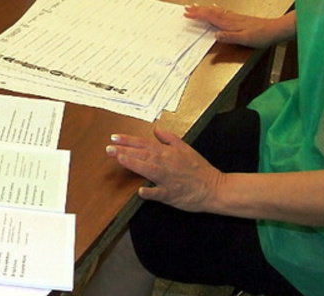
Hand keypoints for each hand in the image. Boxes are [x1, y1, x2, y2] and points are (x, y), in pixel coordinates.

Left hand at [106, 129, 224, 211]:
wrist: (215, 187)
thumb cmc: (200, 169)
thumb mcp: (186, 148)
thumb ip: (170, 138)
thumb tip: (157, 130)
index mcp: (168, 152)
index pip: (144, 144)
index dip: (128, 140)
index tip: (114, 138)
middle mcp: (166, 163)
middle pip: (142, 154)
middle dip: (124, 150)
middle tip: (109, 148)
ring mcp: (168, 179)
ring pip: (148, 169)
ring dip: (134, 163)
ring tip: (119, 159)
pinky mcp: (172, 194)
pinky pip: (159, 193)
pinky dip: (151, 192)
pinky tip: (140, 191)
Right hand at [184, 4, 295, 47]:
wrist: (275, 30)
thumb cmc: (261, 36)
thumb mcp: (244, 39)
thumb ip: (229, 37)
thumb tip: (215, 35)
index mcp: (229, 23)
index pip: (210, 17)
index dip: (198, 15)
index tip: (188, 14)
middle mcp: (231, 18)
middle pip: (211, 12)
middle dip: (198, 10)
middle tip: (187, 9)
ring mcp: (235, 18)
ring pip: (216, 11)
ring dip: (205, 9)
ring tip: (196, 7)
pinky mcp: (239, 18)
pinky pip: (223, 12)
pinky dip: (215, 9)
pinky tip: (216, 8)